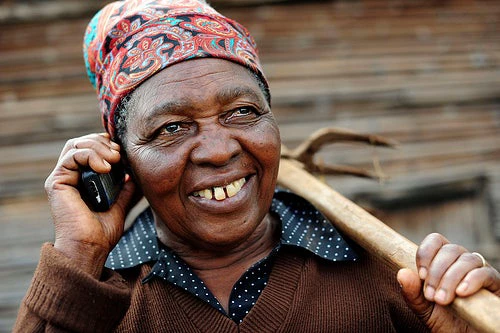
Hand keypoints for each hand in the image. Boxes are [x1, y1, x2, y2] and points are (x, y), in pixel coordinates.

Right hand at [45, 133, 136, 277]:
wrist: (90, 248)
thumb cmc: (102, 232)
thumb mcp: (120, 204)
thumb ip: (125, 189)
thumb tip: (134, 174)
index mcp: (82, 179)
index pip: (90, 148)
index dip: (106, 144)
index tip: (123, 152)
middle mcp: (70, 176)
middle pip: (81, 142)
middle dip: (102, 142)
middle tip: (119, 154)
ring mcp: (62, 178)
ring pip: (75, 145)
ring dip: (98, 147)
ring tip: (115, 159)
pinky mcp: (57, 182)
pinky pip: (71, 156)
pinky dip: (90, 155)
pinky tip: (106, 168)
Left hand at [397, 233, 499, 331]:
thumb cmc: (444, 320)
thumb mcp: (423, 308)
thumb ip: (412, 292)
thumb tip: (402, 273)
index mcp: (443, 261)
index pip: (435, 241)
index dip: (426, 253)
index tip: (420, 275)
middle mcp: (461, 262)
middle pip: (450, 249)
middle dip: (436, 272)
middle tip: (430, 295)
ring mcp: (478, 271)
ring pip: (466, 260)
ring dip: (450, 279)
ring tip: (442, 299)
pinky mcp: (494, 284)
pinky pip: (485, 273)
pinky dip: (472, 281)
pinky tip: (461, 293)